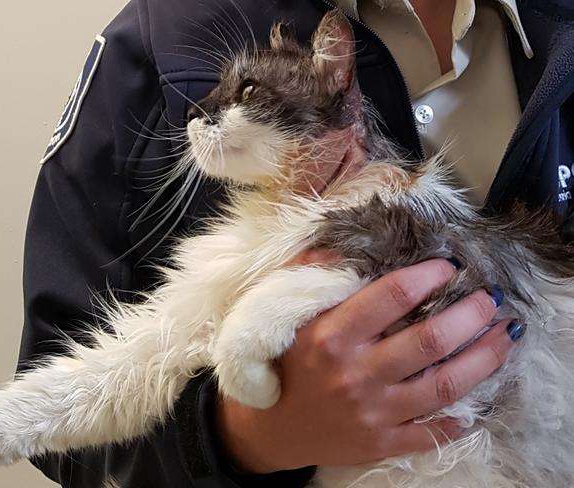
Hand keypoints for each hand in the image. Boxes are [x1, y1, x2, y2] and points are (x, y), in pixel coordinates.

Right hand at [216, 256, 517, 472]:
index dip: (428, 276)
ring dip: (484, 358)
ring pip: (444, 385)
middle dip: (471, 314)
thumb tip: (343, 244)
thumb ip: (311, 273)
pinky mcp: (380, 443)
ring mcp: (372, 413)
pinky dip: (460, 418)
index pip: (392, 296)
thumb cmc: (283, 362)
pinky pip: (432, 433)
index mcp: (330, 335)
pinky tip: (478, 400)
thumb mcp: (287, 312)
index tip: (449, 266)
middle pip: (431, 340)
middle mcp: (355, 374)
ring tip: (505, 336)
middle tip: (490, 297)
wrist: (270, 427)